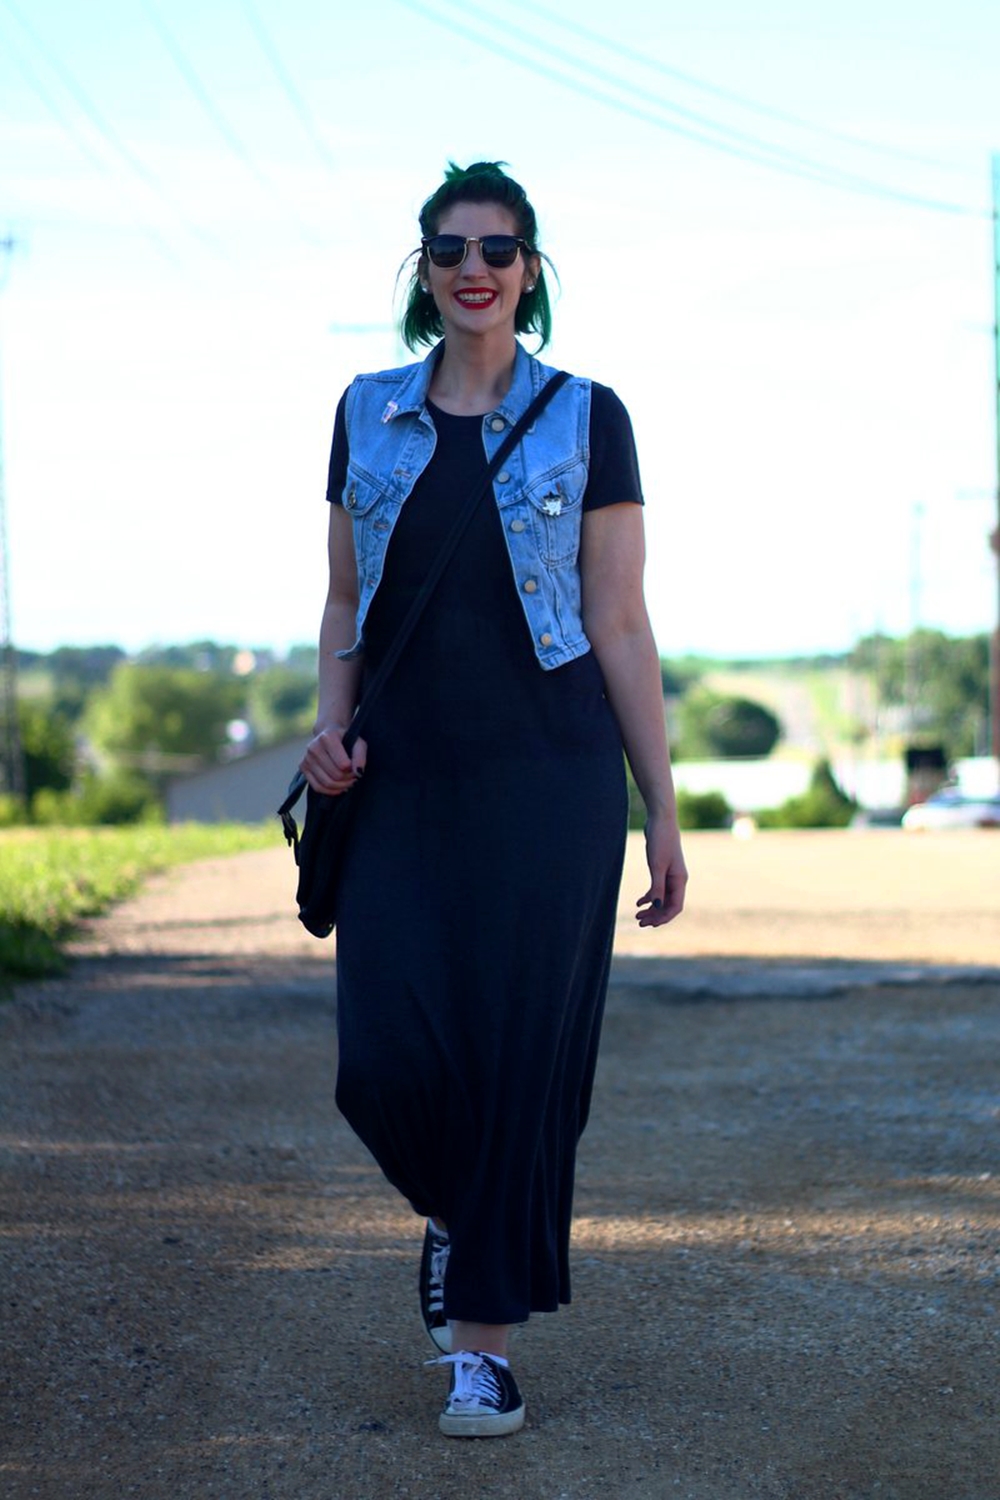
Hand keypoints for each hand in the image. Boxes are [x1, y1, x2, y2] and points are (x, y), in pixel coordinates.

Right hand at [299, 723, 366, 795]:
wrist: (329, 735)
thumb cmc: (346, 740)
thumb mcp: (358, 743)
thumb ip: (360, 756)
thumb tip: (358, 773)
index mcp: (327, 738)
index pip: (343, 765)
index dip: (353, 770)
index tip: (356, 768)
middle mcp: (314, 747)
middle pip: (335, 775)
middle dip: (348, 779)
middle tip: (354, 777)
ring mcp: (306, 758)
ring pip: (326, 783)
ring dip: (341, 786)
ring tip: (348, 782)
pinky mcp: (303, 767)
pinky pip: (317, 787)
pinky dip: (330, 791)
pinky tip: (339, 788)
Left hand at [635, 811, 686, 927]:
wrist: (660, 820)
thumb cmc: (660, 841)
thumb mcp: (657, 865)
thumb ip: (657, 887)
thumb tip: (656, 907)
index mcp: (680, 880)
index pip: (676, 907)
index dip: (663, 918)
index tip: (649, 924)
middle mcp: (678, 880)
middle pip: (668, 905)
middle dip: (655, 916)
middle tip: (639, 922)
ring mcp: (671, 875)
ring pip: (662, 898)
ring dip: (651, 908)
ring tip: (637, 915)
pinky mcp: (662, 869)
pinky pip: (658, 889)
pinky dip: (649, 897)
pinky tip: (639, 902)